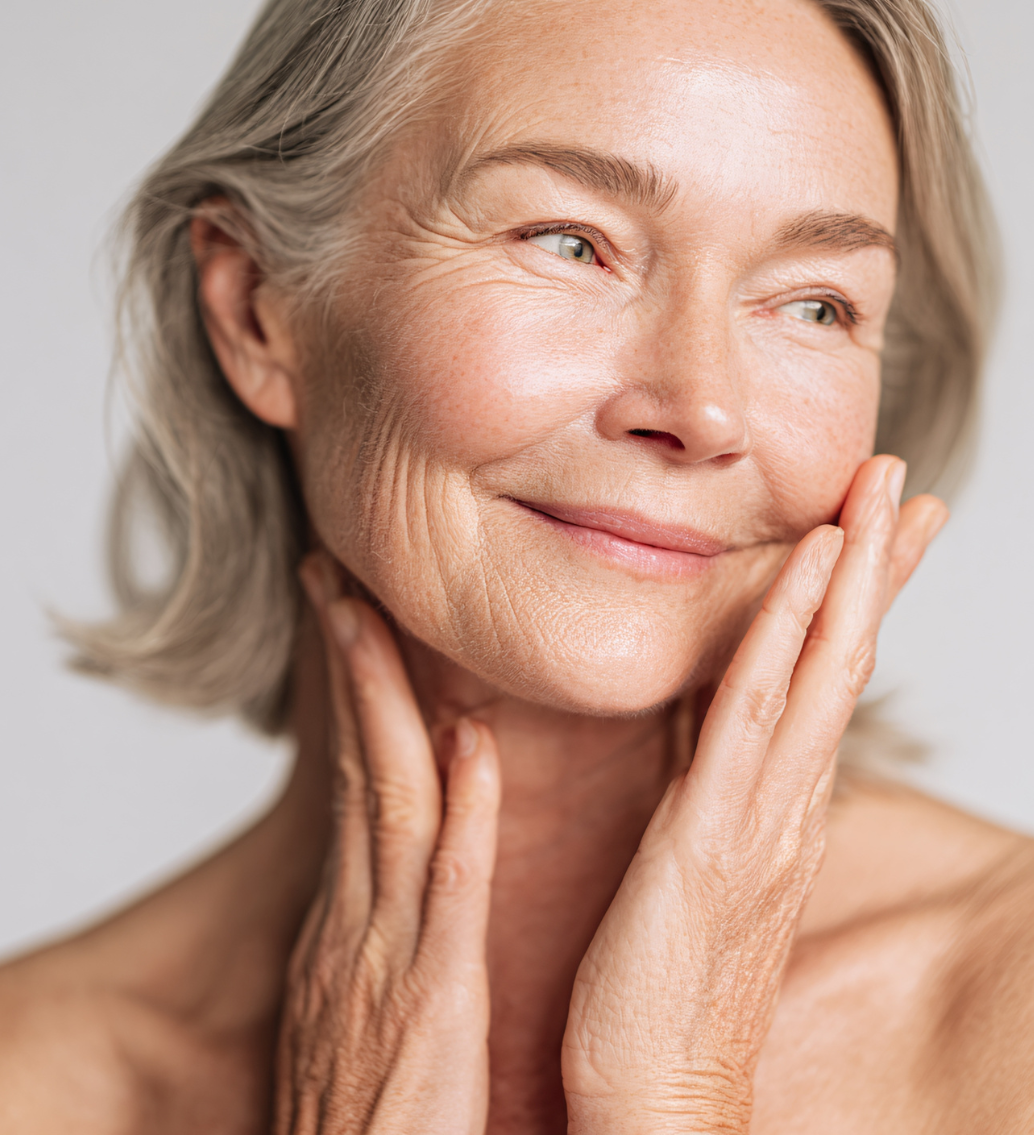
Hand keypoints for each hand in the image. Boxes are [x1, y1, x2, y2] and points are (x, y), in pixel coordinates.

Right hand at [273, 559, 500, 1134]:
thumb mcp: (356, 1019)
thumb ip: (377, 940)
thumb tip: (400, 875)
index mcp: (346, 928)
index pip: (353, 784)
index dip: (354, 698)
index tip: (354, 624)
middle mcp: (354, 926)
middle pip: (355, 767)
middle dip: (346, 666)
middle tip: (333, 577)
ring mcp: (385, 958)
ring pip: (386, 801)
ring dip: (383, 701)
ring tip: (370, 612)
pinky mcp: (431, 1004)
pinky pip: (447, 892)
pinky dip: (460, 811)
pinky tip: (472, 746)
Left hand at [561, 456, 947, 1133]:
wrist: (657, 1100)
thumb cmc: (664, 993)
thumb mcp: (690, 870)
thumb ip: (702, 795)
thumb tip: (701, 731)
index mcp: (774, 810)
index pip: (823, 683)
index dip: (853, 603)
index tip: (873, 531)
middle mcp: (784, 805)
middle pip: (842, 661)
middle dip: (874, 568)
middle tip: (900, 483)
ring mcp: (759, 817)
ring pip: (816, 671)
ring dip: (847, 576)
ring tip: (873, 495)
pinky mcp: (714, 837)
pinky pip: (753, 715)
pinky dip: (786, 634)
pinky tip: (807, 571)